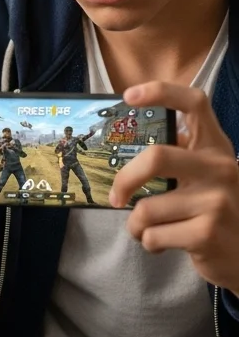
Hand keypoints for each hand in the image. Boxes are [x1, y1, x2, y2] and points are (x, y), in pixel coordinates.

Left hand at [109, 83, 238, 290]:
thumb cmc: (211, 213)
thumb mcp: (203, 178)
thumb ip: (177, 160)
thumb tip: (125, 153)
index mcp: (216, 148)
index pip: (195, 104)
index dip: (161, 92)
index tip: (129, 96)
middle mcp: (221, 168)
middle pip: (156, 158)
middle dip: (125, 180)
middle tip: (116, 197)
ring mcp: (218, 200)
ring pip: (146, 209)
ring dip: (138, 226)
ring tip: (154, 230)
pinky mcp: (208, 232)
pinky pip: (152, 235)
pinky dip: (149, 243)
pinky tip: (166, 244)